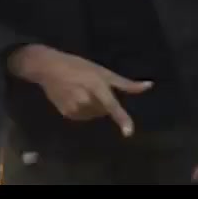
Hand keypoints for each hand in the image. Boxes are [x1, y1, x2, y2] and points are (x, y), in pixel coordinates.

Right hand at [7, 44, 151, 135]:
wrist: (48, 68)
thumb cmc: (77, 65)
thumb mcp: (103, 71)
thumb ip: (126, 83)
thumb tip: (149, 86)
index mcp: (97, 87)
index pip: (112, 106)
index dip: (122, 119)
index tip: (129, 133)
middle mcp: (86, 100)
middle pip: (105, 110)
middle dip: (103, 102)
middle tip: (93, 88)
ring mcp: (75, 109)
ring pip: (95, 115)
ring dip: (94, 107)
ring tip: (82, 91)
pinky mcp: (67, 115)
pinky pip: (84, 117)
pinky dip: (84, 110)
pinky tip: (75, 97)